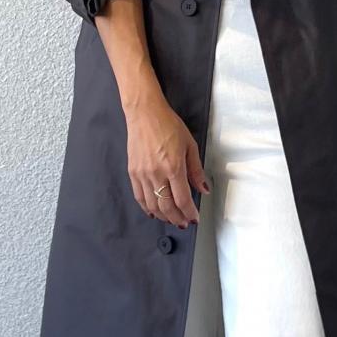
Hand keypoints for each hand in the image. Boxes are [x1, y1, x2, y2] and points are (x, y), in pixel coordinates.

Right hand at [125, 91, 211, 227]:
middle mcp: (157, 174)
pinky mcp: (133, 172)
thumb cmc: (168, 125)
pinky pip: (139, 196)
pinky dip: (147, 207)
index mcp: (173, 167)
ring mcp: (142, 174)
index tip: (194, 218)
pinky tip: (154, 211)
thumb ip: (196, 170)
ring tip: (172, 219)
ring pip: (152, 205)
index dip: (190, 213)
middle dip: (177, 219)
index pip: (183, 199)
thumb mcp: (190, 145)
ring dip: (163, 216)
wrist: (145, 114)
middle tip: (184, 222)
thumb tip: (203, 189)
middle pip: (167, 207)